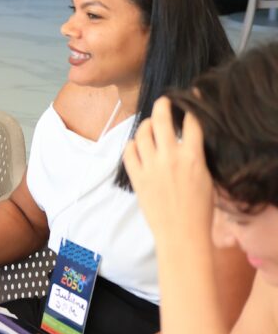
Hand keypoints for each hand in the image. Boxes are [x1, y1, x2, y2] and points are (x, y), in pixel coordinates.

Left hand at [122, 97, 214, 242]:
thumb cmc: (199, 209)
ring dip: (145, 125)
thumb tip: (187, 141)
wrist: (181, 233)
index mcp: (193, 157)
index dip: (191, 107)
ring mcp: (150, 167)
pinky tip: (136, 145)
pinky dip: (131, 145)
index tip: (189, 100)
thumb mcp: (206, 178)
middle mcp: (170, 157)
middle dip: (163, 105)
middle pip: (161, 120)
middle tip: (164, 101)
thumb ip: (195, 156)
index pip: (192, 122)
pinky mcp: (136, 177)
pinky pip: (128, 152)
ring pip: (142, 133)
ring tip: (149, 125)